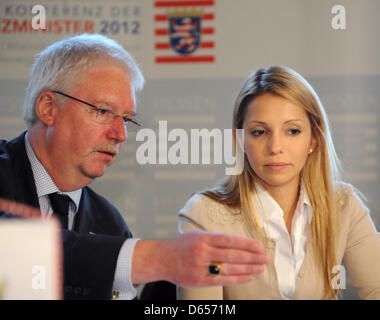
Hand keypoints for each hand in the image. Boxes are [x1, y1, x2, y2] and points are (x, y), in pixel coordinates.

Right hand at [131, 230, 270, 286]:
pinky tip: (249, 276)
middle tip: (266, 257)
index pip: (230, 240)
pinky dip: (238, 278)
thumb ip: (215, 238)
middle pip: (233, 255)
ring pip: (230, 268)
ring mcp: (201, 267)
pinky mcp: (200, 280)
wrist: (162, 259)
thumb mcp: (197, 235)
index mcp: (203, 238)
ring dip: (248, 268)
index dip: (246, 243)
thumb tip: (238, 242)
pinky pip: (223, 280)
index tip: (259, 245)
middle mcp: (203, 252)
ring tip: (261, 267)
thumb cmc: (181, 245)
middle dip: (252, 256)